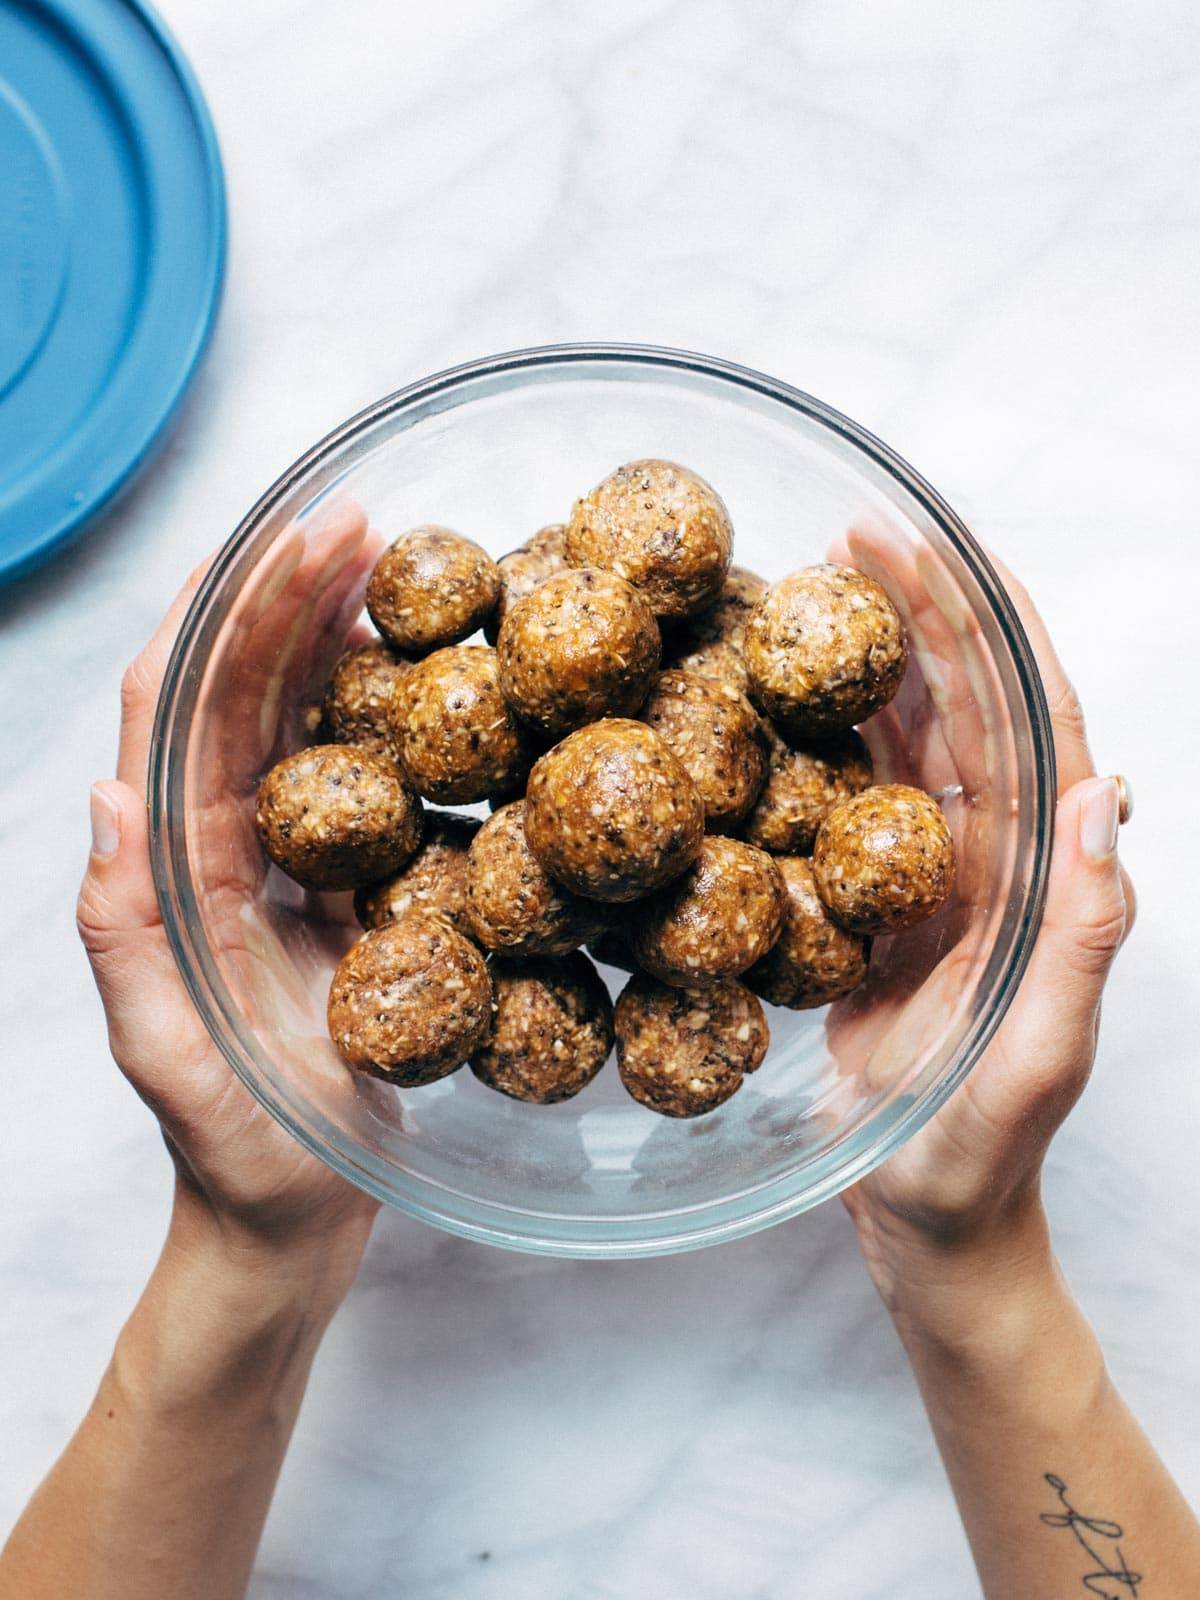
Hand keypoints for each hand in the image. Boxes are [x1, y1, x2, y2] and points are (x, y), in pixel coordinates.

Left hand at [76, 503, 382, 1308]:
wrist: (287, 1229)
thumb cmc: (239, 1158)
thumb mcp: (174, 1056)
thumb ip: (126, 936)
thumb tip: (105, 800)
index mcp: (173, 867)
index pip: (186, 711)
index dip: (227, 615)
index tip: (284, 537)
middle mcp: (220, 846)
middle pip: (247, 691)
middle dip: (289, 593)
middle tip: (358, 516)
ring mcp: (281, 866)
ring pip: (301, 722)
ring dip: (334, 634)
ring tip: (391, 560)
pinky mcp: (342, 894)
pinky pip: (361, 786)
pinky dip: (384, 716)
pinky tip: (426, 675)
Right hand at [827, 529, 1134, 1320]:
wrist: (926, 1221)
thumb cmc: (982, 1152)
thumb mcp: (1039, 1054)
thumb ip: (1082, 935)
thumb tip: (1102, 795)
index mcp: (1041, 875)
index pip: (1032, 724)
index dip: (997, 631)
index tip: (951, 549)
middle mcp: (990, 857)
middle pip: (961, 707)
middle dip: (921, 613)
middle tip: (855, 534)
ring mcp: (927, 877)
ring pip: (903, 740)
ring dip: (867, 657)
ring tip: (812, 583)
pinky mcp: (870, 905)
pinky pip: (845, 802)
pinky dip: (818, 739)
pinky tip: (776, 695)